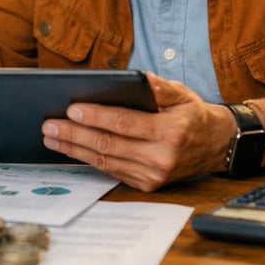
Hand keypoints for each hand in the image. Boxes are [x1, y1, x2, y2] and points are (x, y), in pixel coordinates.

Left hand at [41, 72, 236, 191]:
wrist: (216, 146)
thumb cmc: (193, 115)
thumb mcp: (181, 93)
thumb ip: (158, 86)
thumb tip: (135, 79)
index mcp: (170, 131)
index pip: (124, 123)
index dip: (96, 117)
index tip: (71, 109)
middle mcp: (161, 157)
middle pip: (109, 145)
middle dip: (75, 135)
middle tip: (49, 126)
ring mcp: (153, 175)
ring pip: (106, 161)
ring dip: (75, 150)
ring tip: (52, 138)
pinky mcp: (147, 185)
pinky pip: (113, 171)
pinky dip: (90, 160)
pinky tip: (72, 150)